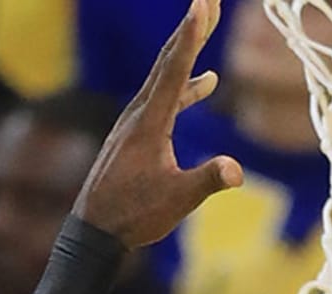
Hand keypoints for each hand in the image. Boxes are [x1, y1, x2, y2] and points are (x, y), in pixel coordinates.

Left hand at [73, 0, 242, 246]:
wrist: (94, 232)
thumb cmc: (134, 216)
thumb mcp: (177, 201)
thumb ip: (207, 180)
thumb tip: (237, 171)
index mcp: (150, 123)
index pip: (175, 69)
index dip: (192, 34)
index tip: (202, 2)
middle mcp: (138, 114)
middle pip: (168, 61)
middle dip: (191, 28)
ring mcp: (133, 123)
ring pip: (164, 77)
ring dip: (187, 51)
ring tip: (207, 25)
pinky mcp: (133, 135)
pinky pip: (163, 99)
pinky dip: (185, 86)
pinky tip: (205, 85)